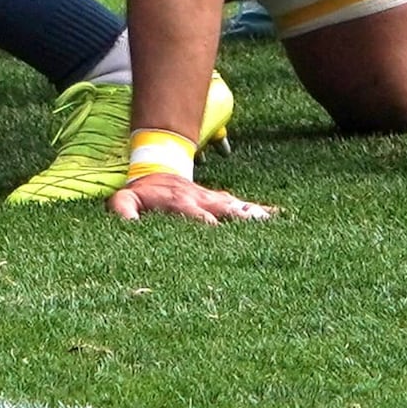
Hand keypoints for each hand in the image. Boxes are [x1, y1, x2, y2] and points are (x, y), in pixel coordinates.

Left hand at [111, 170, 281, 223]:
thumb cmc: (143, 191)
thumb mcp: (126, 198)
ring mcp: (217, 200)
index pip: (199, 220)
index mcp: (182, 204)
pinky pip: (246, 205)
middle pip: (227, 214)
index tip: (221, 241)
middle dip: (242, 225)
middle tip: (260, 239)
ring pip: (241, 209)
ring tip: (278, 226)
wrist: (158, 166)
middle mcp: (204, 201)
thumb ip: (124, 209)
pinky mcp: (224, 201)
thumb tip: (128, 224)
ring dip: (257, 217)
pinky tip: (282, 216)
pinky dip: (263, 211)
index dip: (209, 229)